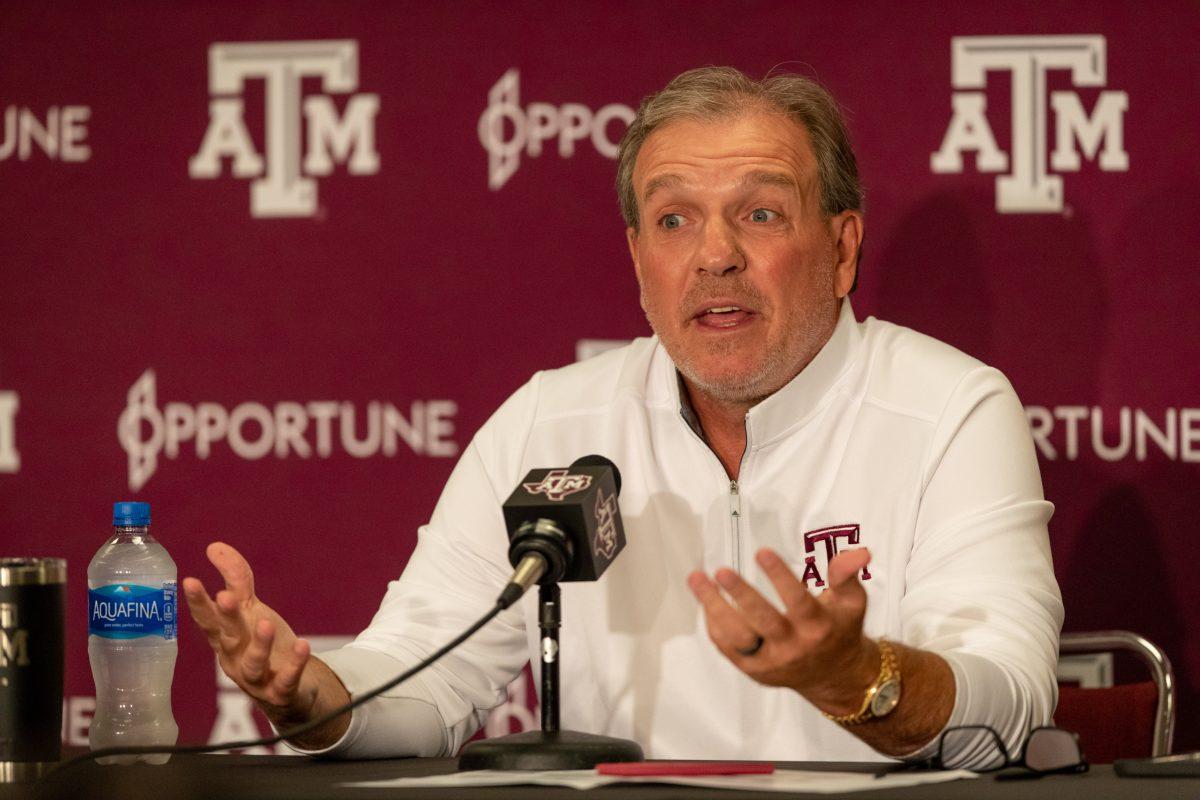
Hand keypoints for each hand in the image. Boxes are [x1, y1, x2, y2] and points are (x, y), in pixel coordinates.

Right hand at [182, 542, 316, 724]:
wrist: (288, 689)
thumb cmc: (261, 644)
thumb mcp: (250, 610)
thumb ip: (235, 579)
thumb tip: (214, 546)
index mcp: (224, 638)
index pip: (208, 618)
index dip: (198, 602)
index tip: (190, 581)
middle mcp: (235, 659)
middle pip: (227, 637)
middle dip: (225, 618)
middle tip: (225, 597)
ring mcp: (256, 679)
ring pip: (253, 663)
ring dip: (258, 644)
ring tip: (266, 623)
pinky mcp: (280, 692)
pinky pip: (286, 680)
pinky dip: (294, 664)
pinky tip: (302, 645)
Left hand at [687, 546, 877, 713]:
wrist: (835, 677)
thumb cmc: (839, 630)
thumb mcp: (852, 602)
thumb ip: (848, 576)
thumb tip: (858, 551)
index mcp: (817, 628)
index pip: (797, 602)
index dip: (780, 577)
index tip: (762, 551)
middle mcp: (793, 647)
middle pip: (763, 622)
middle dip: (741, 595)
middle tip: (721, 570)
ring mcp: (770, 661)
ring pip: (737, 637)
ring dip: (714, 607)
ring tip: (696, 579)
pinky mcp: (753, 669)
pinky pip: (727, 647)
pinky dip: (714, 622)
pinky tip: (705, 598)